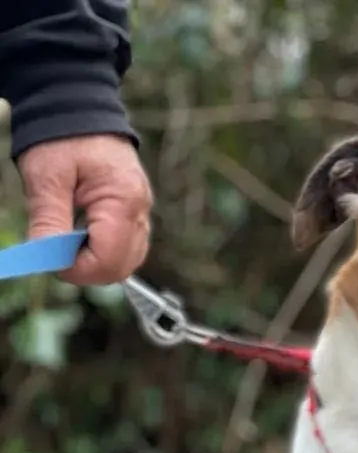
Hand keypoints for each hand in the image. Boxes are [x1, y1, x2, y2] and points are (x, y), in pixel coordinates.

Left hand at [17, 134, 152, 284]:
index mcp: (123, 202)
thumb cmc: (63, 138)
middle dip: (87, 270)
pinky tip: (81, 236)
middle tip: (55, 253)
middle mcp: (141, 212)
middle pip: (122, 267)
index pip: (108, 259)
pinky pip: (128, 248)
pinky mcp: (136, 214)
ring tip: (67, 242)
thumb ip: (49, 220)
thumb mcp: (47, 177)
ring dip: (96, 263)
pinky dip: (104, 252)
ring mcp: (142, 214)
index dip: (77, 269)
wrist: (80, 108)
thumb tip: (45, 259)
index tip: (48, 258)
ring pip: (128, 262)